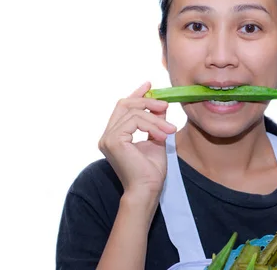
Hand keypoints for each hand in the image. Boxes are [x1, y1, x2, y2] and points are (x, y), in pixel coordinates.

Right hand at [98, 81, 176, 197]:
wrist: (147, 190)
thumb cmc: (151, 171)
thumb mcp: (156, 139)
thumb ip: (155, 121)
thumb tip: (160, 104)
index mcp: (114, 136)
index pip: (123, 107)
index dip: (136, 94)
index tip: (149, 85)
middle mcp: (107, 136)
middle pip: (124, 104)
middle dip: (147, 101)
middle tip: (165, 104)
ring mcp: (107, 138)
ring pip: (134, 113)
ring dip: (156, 118)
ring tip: (170, 129)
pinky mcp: (113, 141)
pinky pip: (135, 121)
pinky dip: (152, 125)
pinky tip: (162, 135)